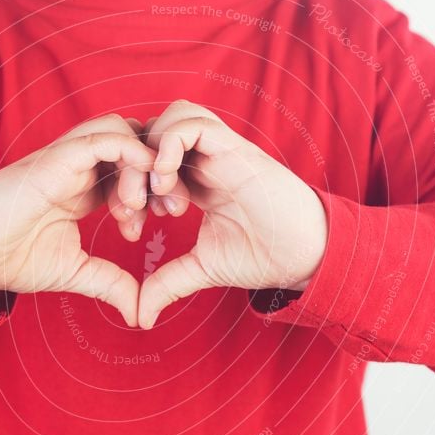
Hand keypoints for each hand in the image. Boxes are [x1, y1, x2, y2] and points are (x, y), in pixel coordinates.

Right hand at [0, 114, 155, 326]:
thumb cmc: (12, 259)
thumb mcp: (75, 272)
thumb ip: (110, 283)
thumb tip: (140, 312)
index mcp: (83, 188)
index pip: (132, 169)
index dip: (154, 189)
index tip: (159, 221)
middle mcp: (78, 167)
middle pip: (133, 142)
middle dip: (159, 171)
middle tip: (167, 209)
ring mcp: (67, 159)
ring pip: (122, 130)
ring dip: (144, 163)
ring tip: (139, 207)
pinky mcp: (57, 158)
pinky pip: (104, 137)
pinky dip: (130, 155)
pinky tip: (133, 197)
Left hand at [138, 100, 328, 329]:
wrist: (304, 255)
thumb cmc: (262, 256)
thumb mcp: (202, 268)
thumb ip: (168, 283)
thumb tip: (140, 316)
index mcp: (196, 182)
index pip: (148, 164)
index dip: (130, 191)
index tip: (133, 229)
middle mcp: (205, 160)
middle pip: (152, 135)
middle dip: (132, 170)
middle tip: (135, 211)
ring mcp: (219, 151)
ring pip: (170, 118)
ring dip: (152, 154)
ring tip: (158, 195)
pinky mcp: (234, 148)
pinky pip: (191, 122)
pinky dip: (170, 145)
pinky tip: (168, 183)